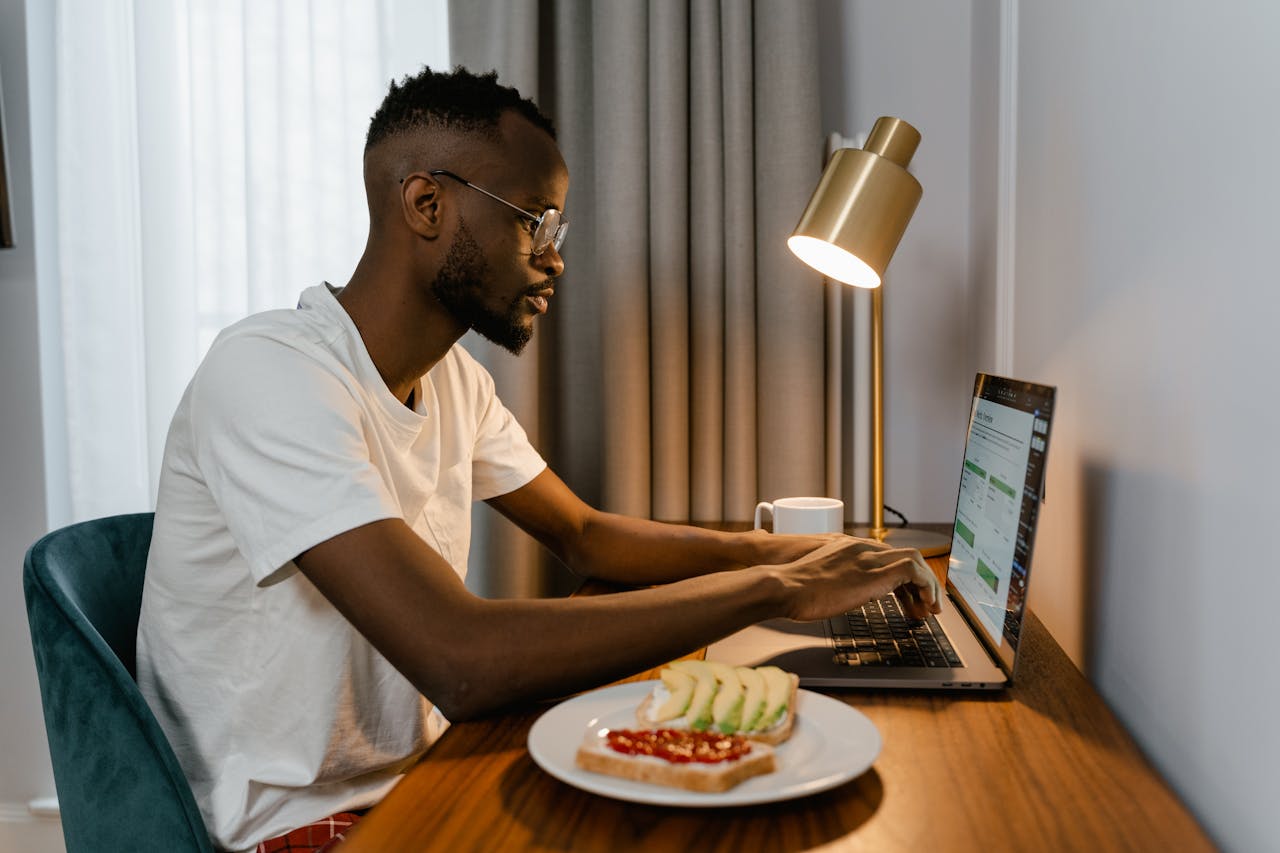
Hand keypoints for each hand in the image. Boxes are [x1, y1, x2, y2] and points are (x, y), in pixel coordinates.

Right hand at [764, 536, 941, 622]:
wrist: (785, 587)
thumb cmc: (793, 588)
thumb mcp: (820, 578)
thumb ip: (837, 579)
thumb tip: (844, 594)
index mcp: (849, 547)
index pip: (888, 556)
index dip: (903, 579)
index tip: (907, 597)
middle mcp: (863, 547)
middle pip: (906, 556)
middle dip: (921, 581)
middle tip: (924, 604)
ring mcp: (870, 558)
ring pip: (916, 560)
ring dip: (928, 585)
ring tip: (930, 608)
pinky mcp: (876, 573)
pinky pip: (914, 571)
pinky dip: (926, 587)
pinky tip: (924, 604)